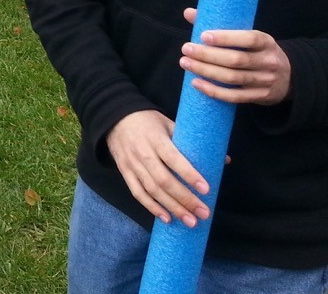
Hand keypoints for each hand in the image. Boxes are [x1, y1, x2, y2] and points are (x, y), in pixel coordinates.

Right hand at [106, 110, 211, 225]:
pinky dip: (151, 207)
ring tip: (190, 221)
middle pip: (164, 180)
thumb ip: (191, 142)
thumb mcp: (168, 123)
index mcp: (156, 138)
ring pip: (152, 190)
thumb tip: (224, 160)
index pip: (173, 159)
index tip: (206, 189)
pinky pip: (138, 193)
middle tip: (204, 213)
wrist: (114, 117)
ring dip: (172, 207)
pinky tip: (166, 218)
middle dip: (185, 199)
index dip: (189, 175)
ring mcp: (132, 164)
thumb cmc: (147, 120)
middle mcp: (142, 153)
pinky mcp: (124, 172)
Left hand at [180, 7, 291, 105]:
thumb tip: (189, 13)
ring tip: (185, 63)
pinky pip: (234, 96)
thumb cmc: (257, 52)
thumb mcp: (248, 36)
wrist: (289, 77)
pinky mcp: (260, 96)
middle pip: (236, 60)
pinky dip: (214, 91)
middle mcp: (269, 62)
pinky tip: (196, 83)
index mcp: (266, 42)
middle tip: (186, 49)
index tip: (203, 36)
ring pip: (233, 78)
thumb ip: (220, 24)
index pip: (249, 39)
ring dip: (206, 71)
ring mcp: (265, 81)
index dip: (226, 38)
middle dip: (208, 55)